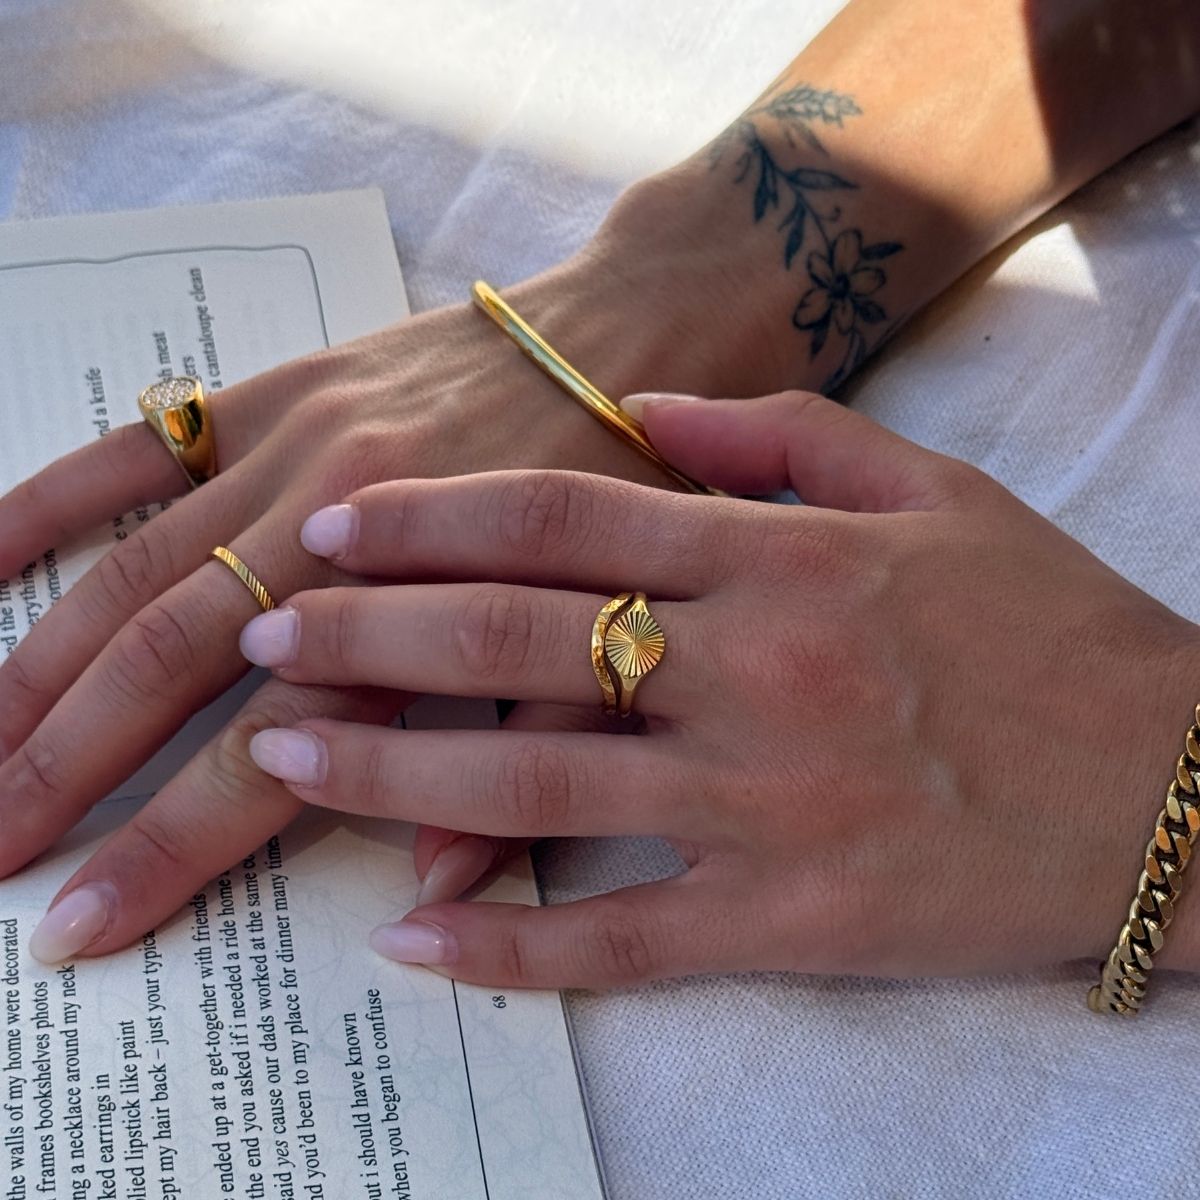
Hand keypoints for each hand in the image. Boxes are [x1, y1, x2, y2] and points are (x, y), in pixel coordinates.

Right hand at [1, 205, 794, 962]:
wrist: (629, 338)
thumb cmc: (627, 498)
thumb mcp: (602, 641)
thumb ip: (519, 759)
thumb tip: (435, 888)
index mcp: (428, 616)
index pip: (270, 759)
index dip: (169, 849)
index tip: (80, 926)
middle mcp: (341, 536)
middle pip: (170, 670)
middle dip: (65, 771)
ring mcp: (296, 454)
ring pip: (132, 573)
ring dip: (35, 671)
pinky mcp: (277, 388)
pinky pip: (138, 445)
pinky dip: (45, 501)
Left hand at [231, 390, 1199, 989]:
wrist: (1179, 786)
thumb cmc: (1051, 628)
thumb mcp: (934, 490)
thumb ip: (779, 435)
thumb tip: (640, 409)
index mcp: (783, 558)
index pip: (564, 520)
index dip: (432, 519)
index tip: (333, 527)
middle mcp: (757, 671)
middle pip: (519, 645)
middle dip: (368, 636)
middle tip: (256, 634)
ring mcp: (767, 805)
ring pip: (540, 791)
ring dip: (394, 777)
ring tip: (278, 763)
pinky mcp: (794, 922)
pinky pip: (622, 943)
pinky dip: (511, 950)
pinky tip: (415, 946)